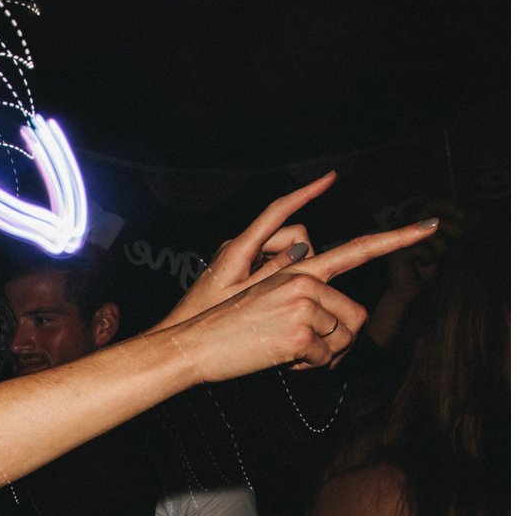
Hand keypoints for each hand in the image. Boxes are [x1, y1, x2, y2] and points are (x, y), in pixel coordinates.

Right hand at [156, 179, 439, 374]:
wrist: (193, 344)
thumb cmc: (226, 327)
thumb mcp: (264, 298)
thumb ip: (305, 297)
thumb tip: (339, 321)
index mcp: (299, 269)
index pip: (358, 249)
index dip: (400, 237)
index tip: (432, 225)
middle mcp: (306, 280)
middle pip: (355, 315)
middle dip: (340, 340)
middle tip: (312, 351)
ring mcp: (304, 305)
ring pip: (342, 340)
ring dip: (321, 355)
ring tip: (286, 352)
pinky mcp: (300, 332)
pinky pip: (324, 358)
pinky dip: (306, 367)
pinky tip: (278, 359)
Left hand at [158, 173, 334, 329]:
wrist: (187, 337)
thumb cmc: (207, 318)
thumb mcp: (244, 297)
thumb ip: (274, 273)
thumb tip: (301, 251)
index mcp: (239, 247)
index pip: (277, 211)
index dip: (305, 193)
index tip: (329, 178)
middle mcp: (241, 245)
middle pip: (291, 235)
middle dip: (301, 256)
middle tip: (287, 287)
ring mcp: (243, 256)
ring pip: (287, 250)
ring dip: (292, 268)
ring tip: (272, 295)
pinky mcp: (243, 266)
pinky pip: (275, 261)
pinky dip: (281, 273)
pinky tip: (269, 295)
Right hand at [383, 201, 461, 294]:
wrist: (409, 295)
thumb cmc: (428, 273)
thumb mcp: (448, 250)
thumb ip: (457, 233)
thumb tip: (476, 215)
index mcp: (419, 226)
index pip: (433, 204)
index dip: (449, 206)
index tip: (465, 216)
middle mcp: (408, 229)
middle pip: (433, 213)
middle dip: (454, 227)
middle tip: (462, 238)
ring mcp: (401, 240)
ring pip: (430, 232)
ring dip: (442, 247)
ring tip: (439, 258)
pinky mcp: (398, 254)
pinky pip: (422, 249)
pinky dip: (430, 258)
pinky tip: (424, 265)